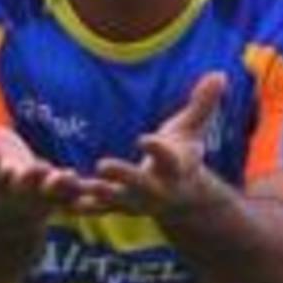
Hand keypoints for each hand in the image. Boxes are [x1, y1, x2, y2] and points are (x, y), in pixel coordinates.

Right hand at [0, 81, 84, 215]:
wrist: (10, 212)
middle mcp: (14, 193)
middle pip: (19, 186)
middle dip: (28, 179)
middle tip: (36, 169)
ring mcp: (37, 200)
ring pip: (48, 196)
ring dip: (58, 187)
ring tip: (67, 176)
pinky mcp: (60, 201)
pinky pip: (74, 198)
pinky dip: (85, 193)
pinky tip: (101, 185)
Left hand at [71, 72, 226, 216]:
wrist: (180, 200)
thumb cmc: (181, 156)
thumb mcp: (192, 130)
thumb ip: (202, 105)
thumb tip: (221, 74)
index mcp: (174, 168)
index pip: (168, 159)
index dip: (157, 149)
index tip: (145, 139)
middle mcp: (156, 189)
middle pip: (140, 184)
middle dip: (123, 176)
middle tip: (103, 166)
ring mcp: (135, 201)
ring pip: (115, 200)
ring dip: (98, 194)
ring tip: (81, 186)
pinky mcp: (116, 207)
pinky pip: (97, 208)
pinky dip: (80, 206)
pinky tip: (62, 202)